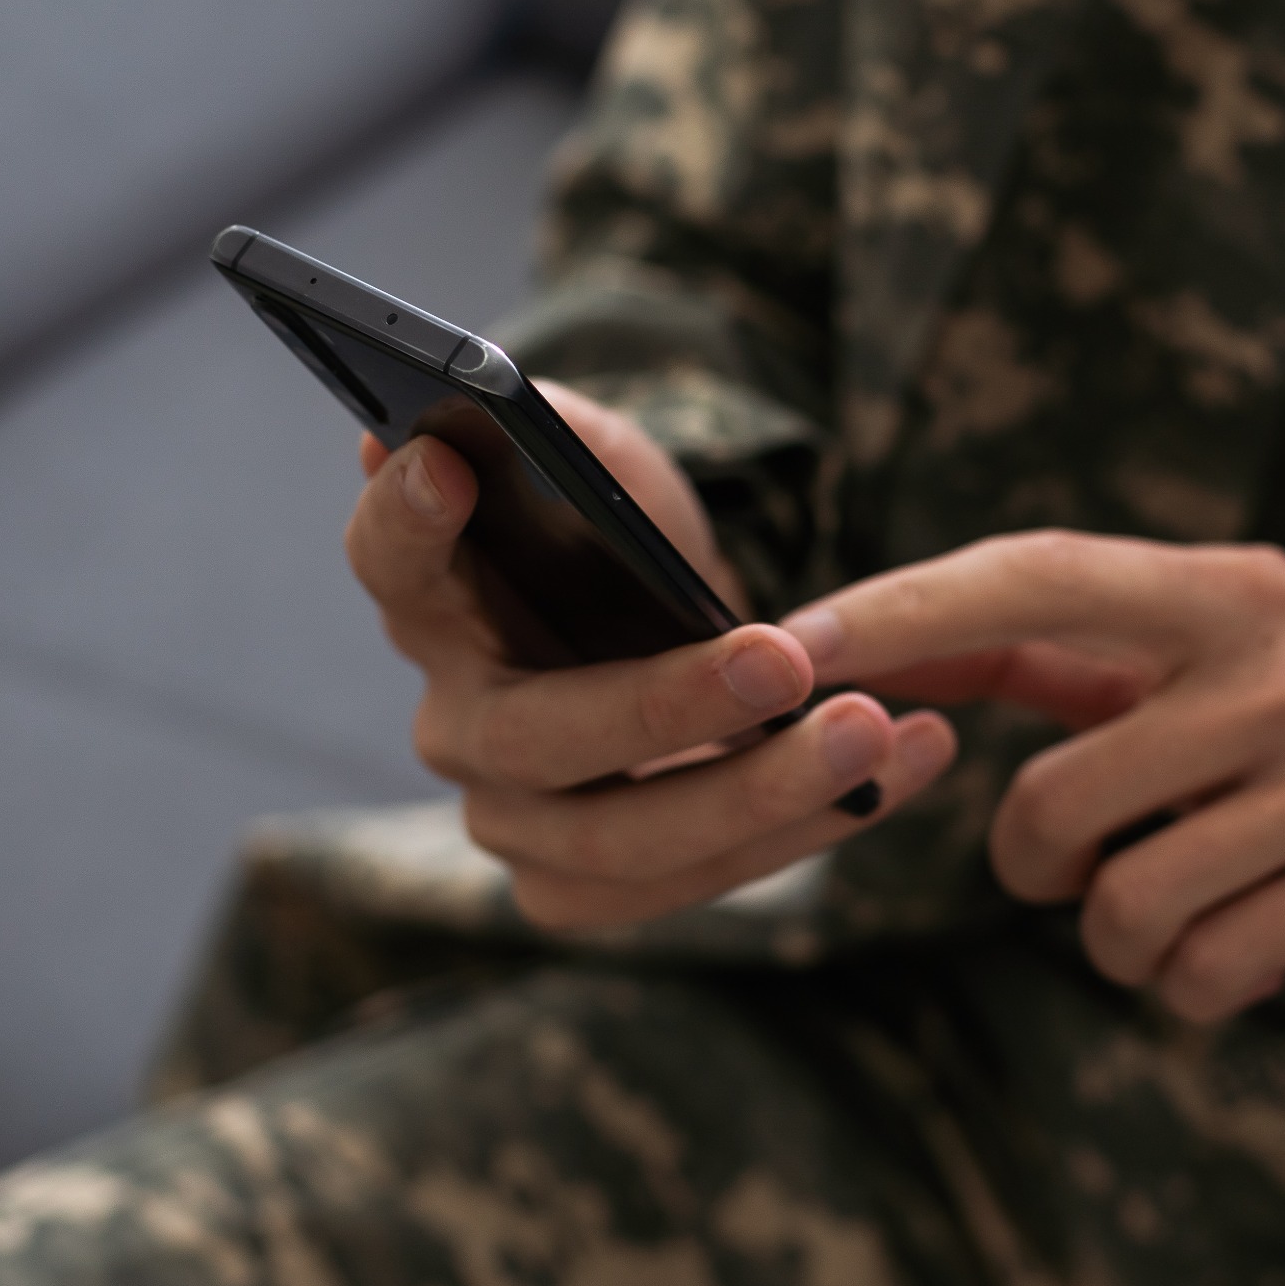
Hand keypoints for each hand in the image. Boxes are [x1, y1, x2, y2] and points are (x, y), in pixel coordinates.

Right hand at [347, 382, 956, 928]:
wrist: (685, 646)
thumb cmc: (637, 547)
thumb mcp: (616, 468)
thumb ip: (567, 435)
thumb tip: (507, 398)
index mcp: (434, 598)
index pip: (389, 555)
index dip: (405, 516)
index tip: (449, 466)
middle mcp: (454, 721)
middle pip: (535, 735)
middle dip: (669, 706)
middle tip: (785, 660)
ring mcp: (511, 820)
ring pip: (619, 839)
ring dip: (759, 792)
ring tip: (875, 730)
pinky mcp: (582, 887)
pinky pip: (687, 884)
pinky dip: (798, 832)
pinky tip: (895, 774)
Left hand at [782, 531, 1284, 1020]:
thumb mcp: (1214, 663)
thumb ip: (1064, 655)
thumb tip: (875, 649)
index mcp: (1226, 592)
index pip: (1033, 577)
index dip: (904, 613)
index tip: (788, 647)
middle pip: (1054, 793)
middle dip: (1039, 866)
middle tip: (1089, 867)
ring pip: (1123, 899)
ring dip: (1126, 937)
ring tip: (1191, 907)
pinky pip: (1205, 968)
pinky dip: (1199, 984)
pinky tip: (1255, 947)